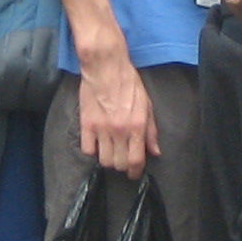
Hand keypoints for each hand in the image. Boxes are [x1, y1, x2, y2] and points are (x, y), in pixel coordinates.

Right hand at [78, 42, 160, 178]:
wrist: (105, 67)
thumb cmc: (129, 83)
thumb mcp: (146, 105)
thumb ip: (151, 130)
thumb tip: (155, 151)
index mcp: (136, 126)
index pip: (136, 160)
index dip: (136, 172)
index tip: (135, 174)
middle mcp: (119, 131)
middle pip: (119, 164)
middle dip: (123, 166)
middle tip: (124, 159)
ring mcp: (101, 129)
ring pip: (103, 160)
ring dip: (108, 159)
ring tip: (111, 151)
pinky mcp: (86, 125)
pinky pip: (87, 150)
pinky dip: (93, 150)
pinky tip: (98, 143)